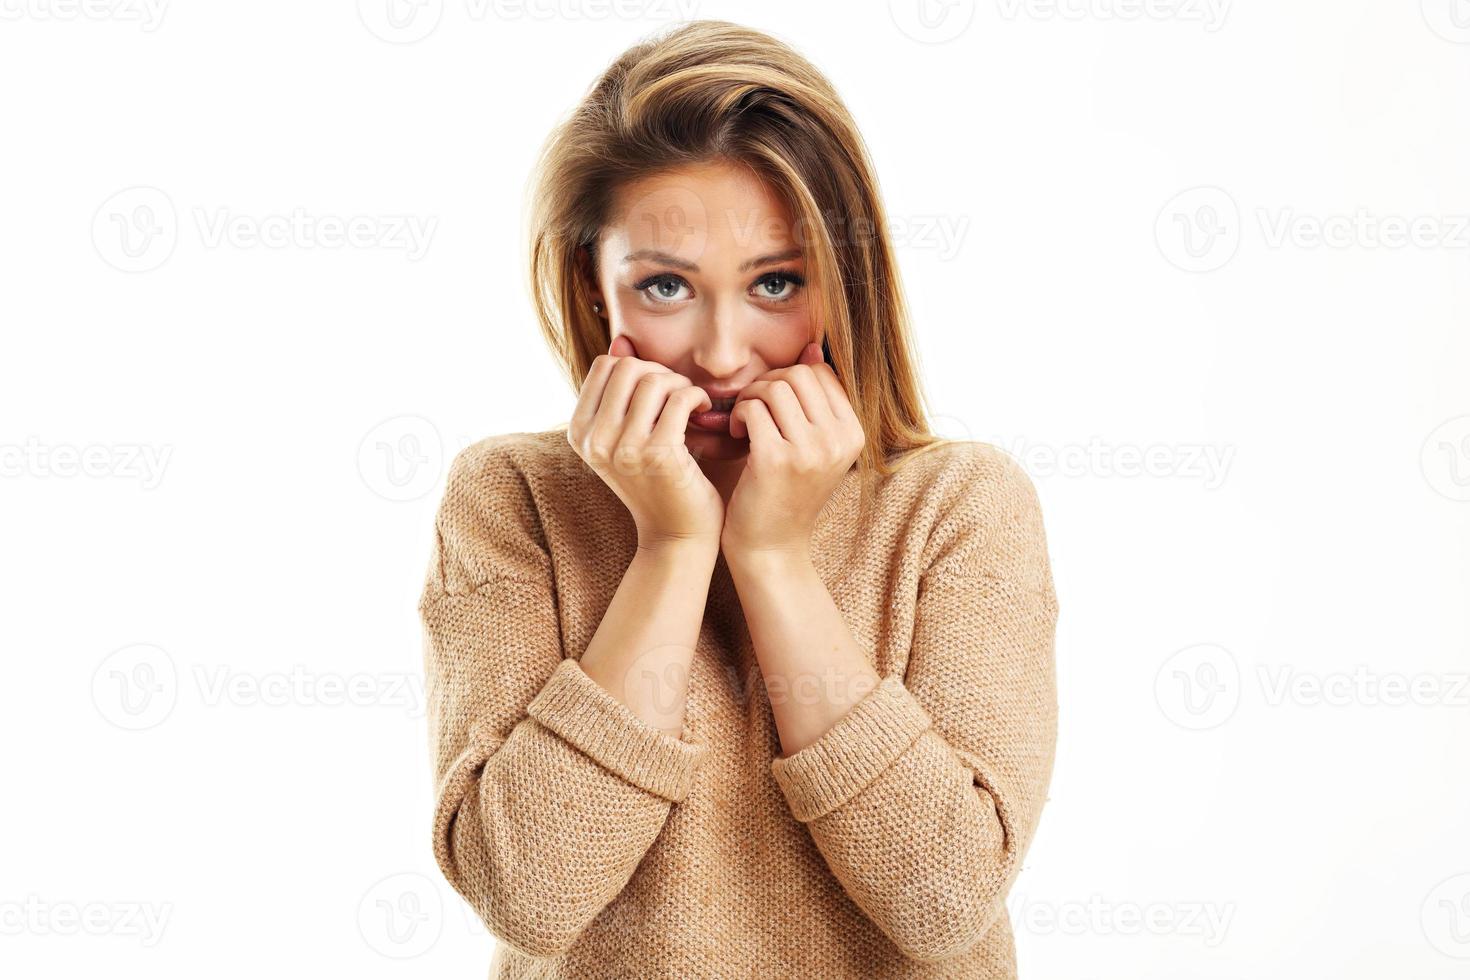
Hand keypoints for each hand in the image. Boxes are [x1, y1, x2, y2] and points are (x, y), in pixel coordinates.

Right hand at [568, 334, 724, 549]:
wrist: (676, 535)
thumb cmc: (656, 482)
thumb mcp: (626, 437)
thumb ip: (621, 393)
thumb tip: (620, 341)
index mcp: (579, 432)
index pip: (605, 366)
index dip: (637, 368)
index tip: (657, 390)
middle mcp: (595, 440)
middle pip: (629, 368)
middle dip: (660, 373)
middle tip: (679, 396)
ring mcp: (624, 448)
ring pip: (655, 380)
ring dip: (681, 385)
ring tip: (691, 405)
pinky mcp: (658, 455)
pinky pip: (680, 398)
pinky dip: (697, 398)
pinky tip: (703, 413)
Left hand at [722, 342, 865, 558]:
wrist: (771, 547)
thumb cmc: (787, 492)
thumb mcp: (813, 446)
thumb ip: (815, 400)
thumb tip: (811, 347)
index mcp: (854, 434)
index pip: (821, 374)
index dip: (790, 379)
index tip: (774, 404)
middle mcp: (839, 441)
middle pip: (798, 375)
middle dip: (768, 384)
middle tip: (753, 409)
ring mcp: (810, 451)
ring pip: (774, 387)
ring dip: (750, 398)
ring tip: (744, 422)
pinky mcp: (777, 460)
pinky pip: (753, 409)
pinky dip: (738, 415)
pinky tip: (736, 435)